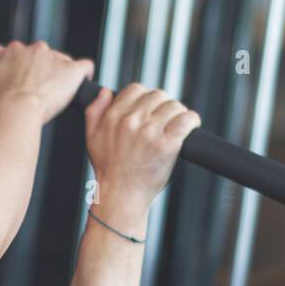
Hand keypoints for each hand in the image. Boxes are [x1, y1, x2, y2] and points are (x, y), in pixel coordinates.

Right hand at [0, 40, 94, 123]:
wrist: (18, 108)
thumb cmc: (5, 98)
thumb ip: (1, 60)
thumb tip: (0, 51)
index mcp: (17, 50)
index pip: (24, 52)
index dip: (26, 66)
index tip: (27, 77)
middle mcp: (37, 50)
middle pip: (45, 56)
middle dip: (44, 70)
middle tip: (40, 89)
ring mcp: (56, 59)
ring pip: (63, 62)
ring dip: (61, 74)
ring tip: (55, 93)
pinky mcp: (73, 70)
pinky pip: (85, 67)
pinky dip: (86, 73)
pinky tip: (83, 81)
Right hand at [84, 84, 199, 205]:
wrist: (121, 196)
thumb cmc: (109, 170)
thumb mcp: (92, 138)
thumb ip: (95, 111)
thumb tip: (105, 92)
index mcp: (114, 116)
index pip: (135, 89)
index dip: (144, 98)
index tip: (149, 110)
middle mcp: (132, 121)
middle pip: (157, 96)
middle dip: (163, 106)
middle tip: (164, 121)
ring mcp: (150, 132)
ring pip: (174, 106)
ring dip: (178, 114)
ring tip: (175, 126)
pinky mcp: (167, 144)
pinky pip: (186, 120)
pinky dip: (192, 121)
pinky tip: (191, 127)